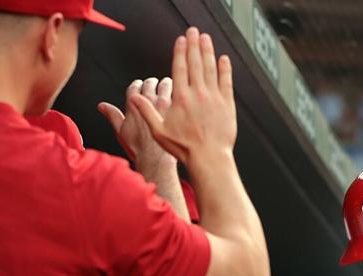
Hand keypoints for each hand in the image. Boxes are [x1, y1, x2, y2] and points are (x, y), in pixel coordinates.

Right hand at [100, 77, 176, 173]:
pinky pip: (177, 94)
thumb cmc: (138, 148)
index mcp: (133, 104)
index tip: (139, 85)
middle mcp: (148, 100)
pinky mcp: (177, 109)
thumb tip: (101, 106)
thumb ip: (112, 116)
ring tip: (167, 85)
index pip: (135, 86)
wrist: (156, 157)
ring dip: (165, 84)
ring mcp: (164, 103)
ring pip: (165, 84)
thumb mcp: (120, 131)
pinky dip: (176, 92)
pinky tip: (178, 97)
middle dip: (150, 83)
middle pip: (149, 83)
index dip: (137, 85)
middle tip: (153, 85)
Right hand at [130, 28, 236, 165]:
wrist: (208, 158)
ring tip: (206, 38)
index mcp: (180, 97)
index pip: (180, 68)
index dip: (180, 51)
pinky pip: (226, 81)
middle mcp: (197, 93)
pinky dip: (225, 69)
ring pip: (210, 68)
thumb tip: (135, 97)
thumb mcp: (159, 131)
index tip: (181, 40)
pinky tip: (223, 59)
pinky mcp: (227, 104)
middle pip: (195, 62)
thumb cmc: (184, 148)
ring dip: (208, 51)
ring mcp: (213, 97)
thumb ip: (146, 112)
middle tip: (194, 31)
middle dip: (194, 44)